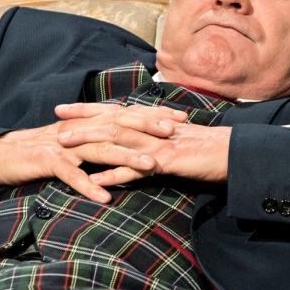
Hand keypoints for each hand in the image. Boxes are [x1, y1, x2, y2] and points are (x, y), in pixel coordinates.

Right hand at [0, 103, 188, 202]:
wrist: (1, 154)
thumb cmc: (41, 151)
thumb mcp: (74, 141)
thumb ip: (99, 140)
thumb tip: (129, 141)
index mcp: (88, 124)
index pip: (126, 115)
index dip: (152, 115)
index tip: (180, 118)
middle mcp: (80, 130)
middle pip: (118, 126)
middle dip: (148, 129)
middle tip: (174, 134)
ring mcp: (64, 145)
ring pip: (100, 149)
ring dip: (128, 159)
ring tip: (153, 168)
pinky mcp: (48, 162)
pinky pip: (71, 175)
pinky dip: (88, 186)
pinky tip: (105, 197)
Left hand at [54, 102, 231, 186]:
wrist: (234, 154)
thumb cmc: (208, 150)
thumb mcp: (177, 141)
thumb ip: (155, 141)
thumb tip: (138, 145)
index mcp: (152, 123)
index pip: (115, 111)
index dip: (89, 109)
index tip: (65, 108)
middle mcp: (151, 129)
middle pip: (110, 120)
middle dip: (80, 118)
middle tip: (55, 118)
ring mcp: (157, 144)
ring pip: (117, 139)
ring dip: (88, 141)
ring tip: (63, 145)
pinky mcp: (166, 161)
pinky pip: (135, 168)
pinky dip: (114, 174)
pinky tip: (95, 180)